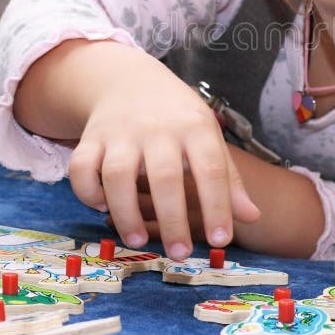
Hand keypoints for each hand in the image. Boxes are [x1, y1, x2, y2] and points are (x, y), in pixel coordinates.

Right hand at [66, 54, 259, 259]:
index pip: (211, 168)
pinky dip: (88, 193)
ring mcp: (121, 132)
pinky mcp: (91, 138)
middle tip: (180, 254)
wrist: (129, 79)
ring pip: (118, 176)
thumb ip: (229, 179)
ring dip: (126, 213)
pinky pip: (82, 169)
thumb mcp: (208, 137)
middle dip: (173, 220)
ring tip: (139, 242)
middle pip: (165, 177)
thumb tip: (252, 217)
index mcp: (195, 127)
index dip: (217, 206)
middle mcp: (158, 128)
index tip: (221, 240)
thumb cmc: (177, 117)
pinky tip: (102, 208)